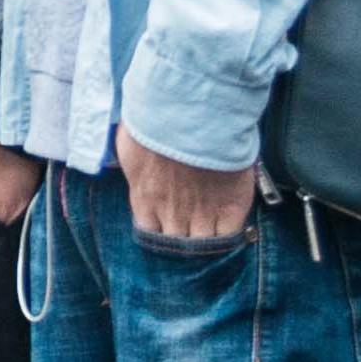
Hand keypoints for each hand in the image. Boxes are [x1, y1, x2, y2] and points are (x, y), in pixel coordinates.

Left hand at [116, 125, 254, 244]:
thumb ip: (133, 166)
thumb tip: (136, 169)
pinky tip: (229, 227)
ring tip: (212, 230)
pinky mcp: (231, 207)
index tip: (164, 227)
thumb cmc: (155, 123)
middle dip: (181, 242)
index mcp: (144, 199)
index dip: (158, 232)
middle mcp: (172, 213)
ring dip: (206, 242)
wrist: (193, 116)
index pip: (148, 232)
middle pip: (177, 245)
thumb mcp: (130, 145)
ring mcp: (203, 213)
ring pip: (203, 245)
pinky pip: (230, 236)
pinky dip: (229, 236)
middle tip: (190, 231)